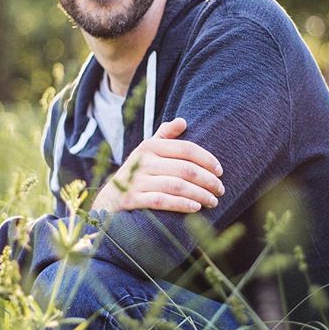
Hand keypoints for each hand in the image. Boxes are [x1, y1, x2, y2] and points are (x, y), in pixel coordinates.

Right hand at [92, 117, 224, 212]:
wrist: (108, 199)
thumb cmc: (136, 174)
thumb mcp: (147, 151)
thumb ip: (164, 136)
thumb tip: (183, 120)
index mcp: (150, 146)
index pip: (186, 148)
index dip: (207, 159)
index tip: (220, 171)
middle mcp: (143, 161)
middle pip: (185, 169)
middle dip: (207, 180)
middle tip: (220, 190)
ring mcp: (137, 181)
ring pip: (176, 186)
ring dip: (199, 195)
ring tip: (212, 201)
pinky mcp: (132, 199)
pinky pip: (162, 201)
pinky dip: (181, 204)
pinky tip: (195, 208)